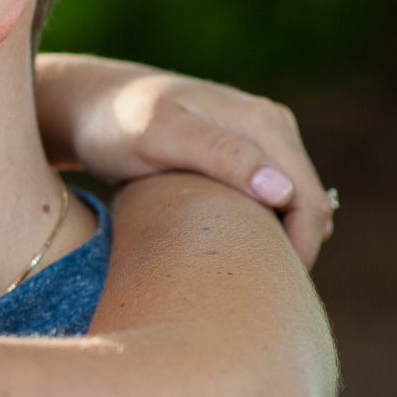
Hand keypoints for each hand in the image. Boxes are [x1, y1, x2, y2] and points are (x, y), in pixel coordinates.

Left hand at [35, 54, 333, 267]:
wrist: (87, 106)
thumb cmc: (113, 123)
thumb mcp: (157, 137)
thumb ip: (218, 155)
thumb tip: (283, 191)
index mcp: (264, 124)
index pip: (309, 203)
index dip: (296, 252)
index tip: (260, 289)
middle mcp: (272, 127)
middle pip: (308, 208)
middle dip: (290, 251)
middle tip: (244, 291)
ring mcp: (259, 141)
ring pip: (291, 207)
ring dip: (274, 240)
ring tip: (231, 272)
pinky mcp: (241, 155)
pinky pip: (268, 201)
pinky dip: (255, 227)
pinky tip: (222, 248)